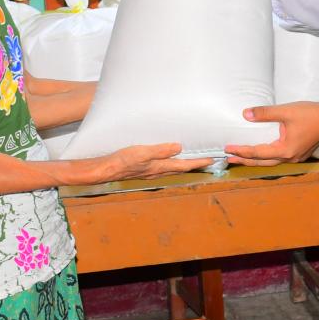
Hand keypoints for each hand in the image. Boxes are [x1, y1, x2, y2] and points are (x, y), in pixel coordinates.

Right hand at [90, 143, 212, 181]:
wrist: (106, 170)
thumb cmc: (123, 161)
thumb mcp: (142, 152)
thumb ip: (161, 150)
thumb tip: (179, 147)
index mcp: (160, 167)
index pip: (185, 165)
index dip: (199, 162)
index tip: (212, 159)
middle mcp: (158, 171)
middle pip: (182, 169)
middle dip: (195, 165)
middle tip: (207, 160)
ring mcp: (152, 172)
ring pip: (173, 169)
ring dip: (184, 165)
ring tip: (193, 159)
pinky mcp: (144, 170)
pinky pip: (164, 167)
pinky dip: (172, 164)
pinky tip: (169, 160)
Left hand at [224, 101, 318, 165]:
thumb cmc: (309, 113)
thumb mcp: (285, 111)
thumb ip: (265, 113)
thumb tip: (245, 114)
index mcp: (285, 150)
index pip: (257, 153)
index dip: (241, 151)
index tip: (227, 149)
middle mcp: (289, 158)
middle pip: (262, 162)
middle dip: (245, 160)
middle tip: (229, 158)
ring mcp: (295, 158)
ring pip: (270, 162)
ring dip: (255, 160)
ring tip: (241, 158)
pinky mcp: (299, 154)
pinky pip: (278, 159)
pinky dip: (266, 157)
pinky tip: (261, 154)